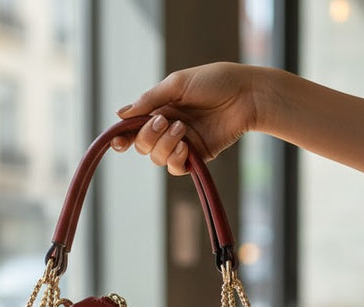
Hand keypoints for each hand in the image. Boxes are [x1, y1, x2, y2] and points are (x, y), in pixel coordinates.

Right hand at [111, 63, 260, 174]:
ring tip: (182, 129)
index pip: (134, 128)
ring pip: (157, 158)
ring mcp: (181, 144)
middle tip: (164, 120)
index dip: (123, 137)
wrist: (245, 95)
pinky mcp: (196, 157)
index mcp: (160, 109)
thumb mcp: (177, 84)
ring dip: (164, 144)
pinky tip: (185, 147)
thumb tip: (120, 114)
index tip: (118, 142)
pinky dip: (176, 159)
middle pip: (142, 145)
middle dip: (148, 136)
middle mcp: (167, 128)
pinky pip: (176, 168)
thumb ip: (149, 100)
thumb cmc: (214, 82)